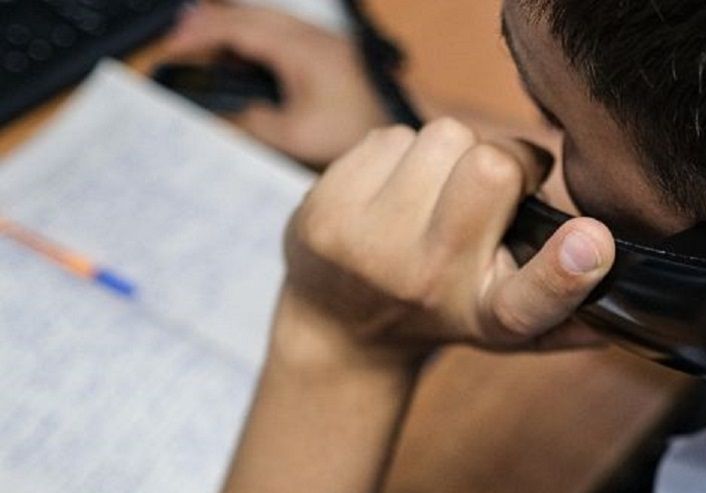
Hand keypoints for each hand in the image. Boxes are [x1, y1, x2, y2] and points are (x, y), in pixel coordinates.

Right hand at [162, 3, 390, 165]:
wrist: (407, 118)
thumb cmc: (358, 127)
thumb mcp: (297, 136)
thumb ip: (254, 125)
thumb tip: (221, 119)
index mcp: (295, 47)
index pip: (233, 27)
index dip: (197, 34)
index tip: (169, 47)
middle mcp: (305, 33)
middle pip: (244, 14)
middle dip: (206, 26)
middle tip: (177, 45)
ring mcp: (318, 37)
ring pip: (261, 20)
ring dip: (230, 31)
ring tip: (203, 52)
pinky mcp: (326, 48)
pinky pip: (278, 32)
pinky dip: (252, 40)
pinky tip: (244, 64)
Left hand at [277, 119, 615, 368]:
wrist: (340, 326)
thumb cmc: (444, 311)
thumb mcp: (510, 329)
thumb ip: (569, 314)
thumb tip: (617, 299)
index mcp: (492, 316)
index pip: (538, 297)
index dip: (568, 266)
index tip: (591, 241)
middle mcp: (432, 285)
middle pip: (492, 166)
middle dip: (504, 162)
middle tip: (494, 192)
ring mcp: (371, 247)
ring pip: (443, 137)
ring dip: (450, 156)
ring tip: (437, 197)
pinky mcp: (326, 211)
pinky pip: (393, 136)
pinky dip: (404, 154)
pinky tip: (396, 193)